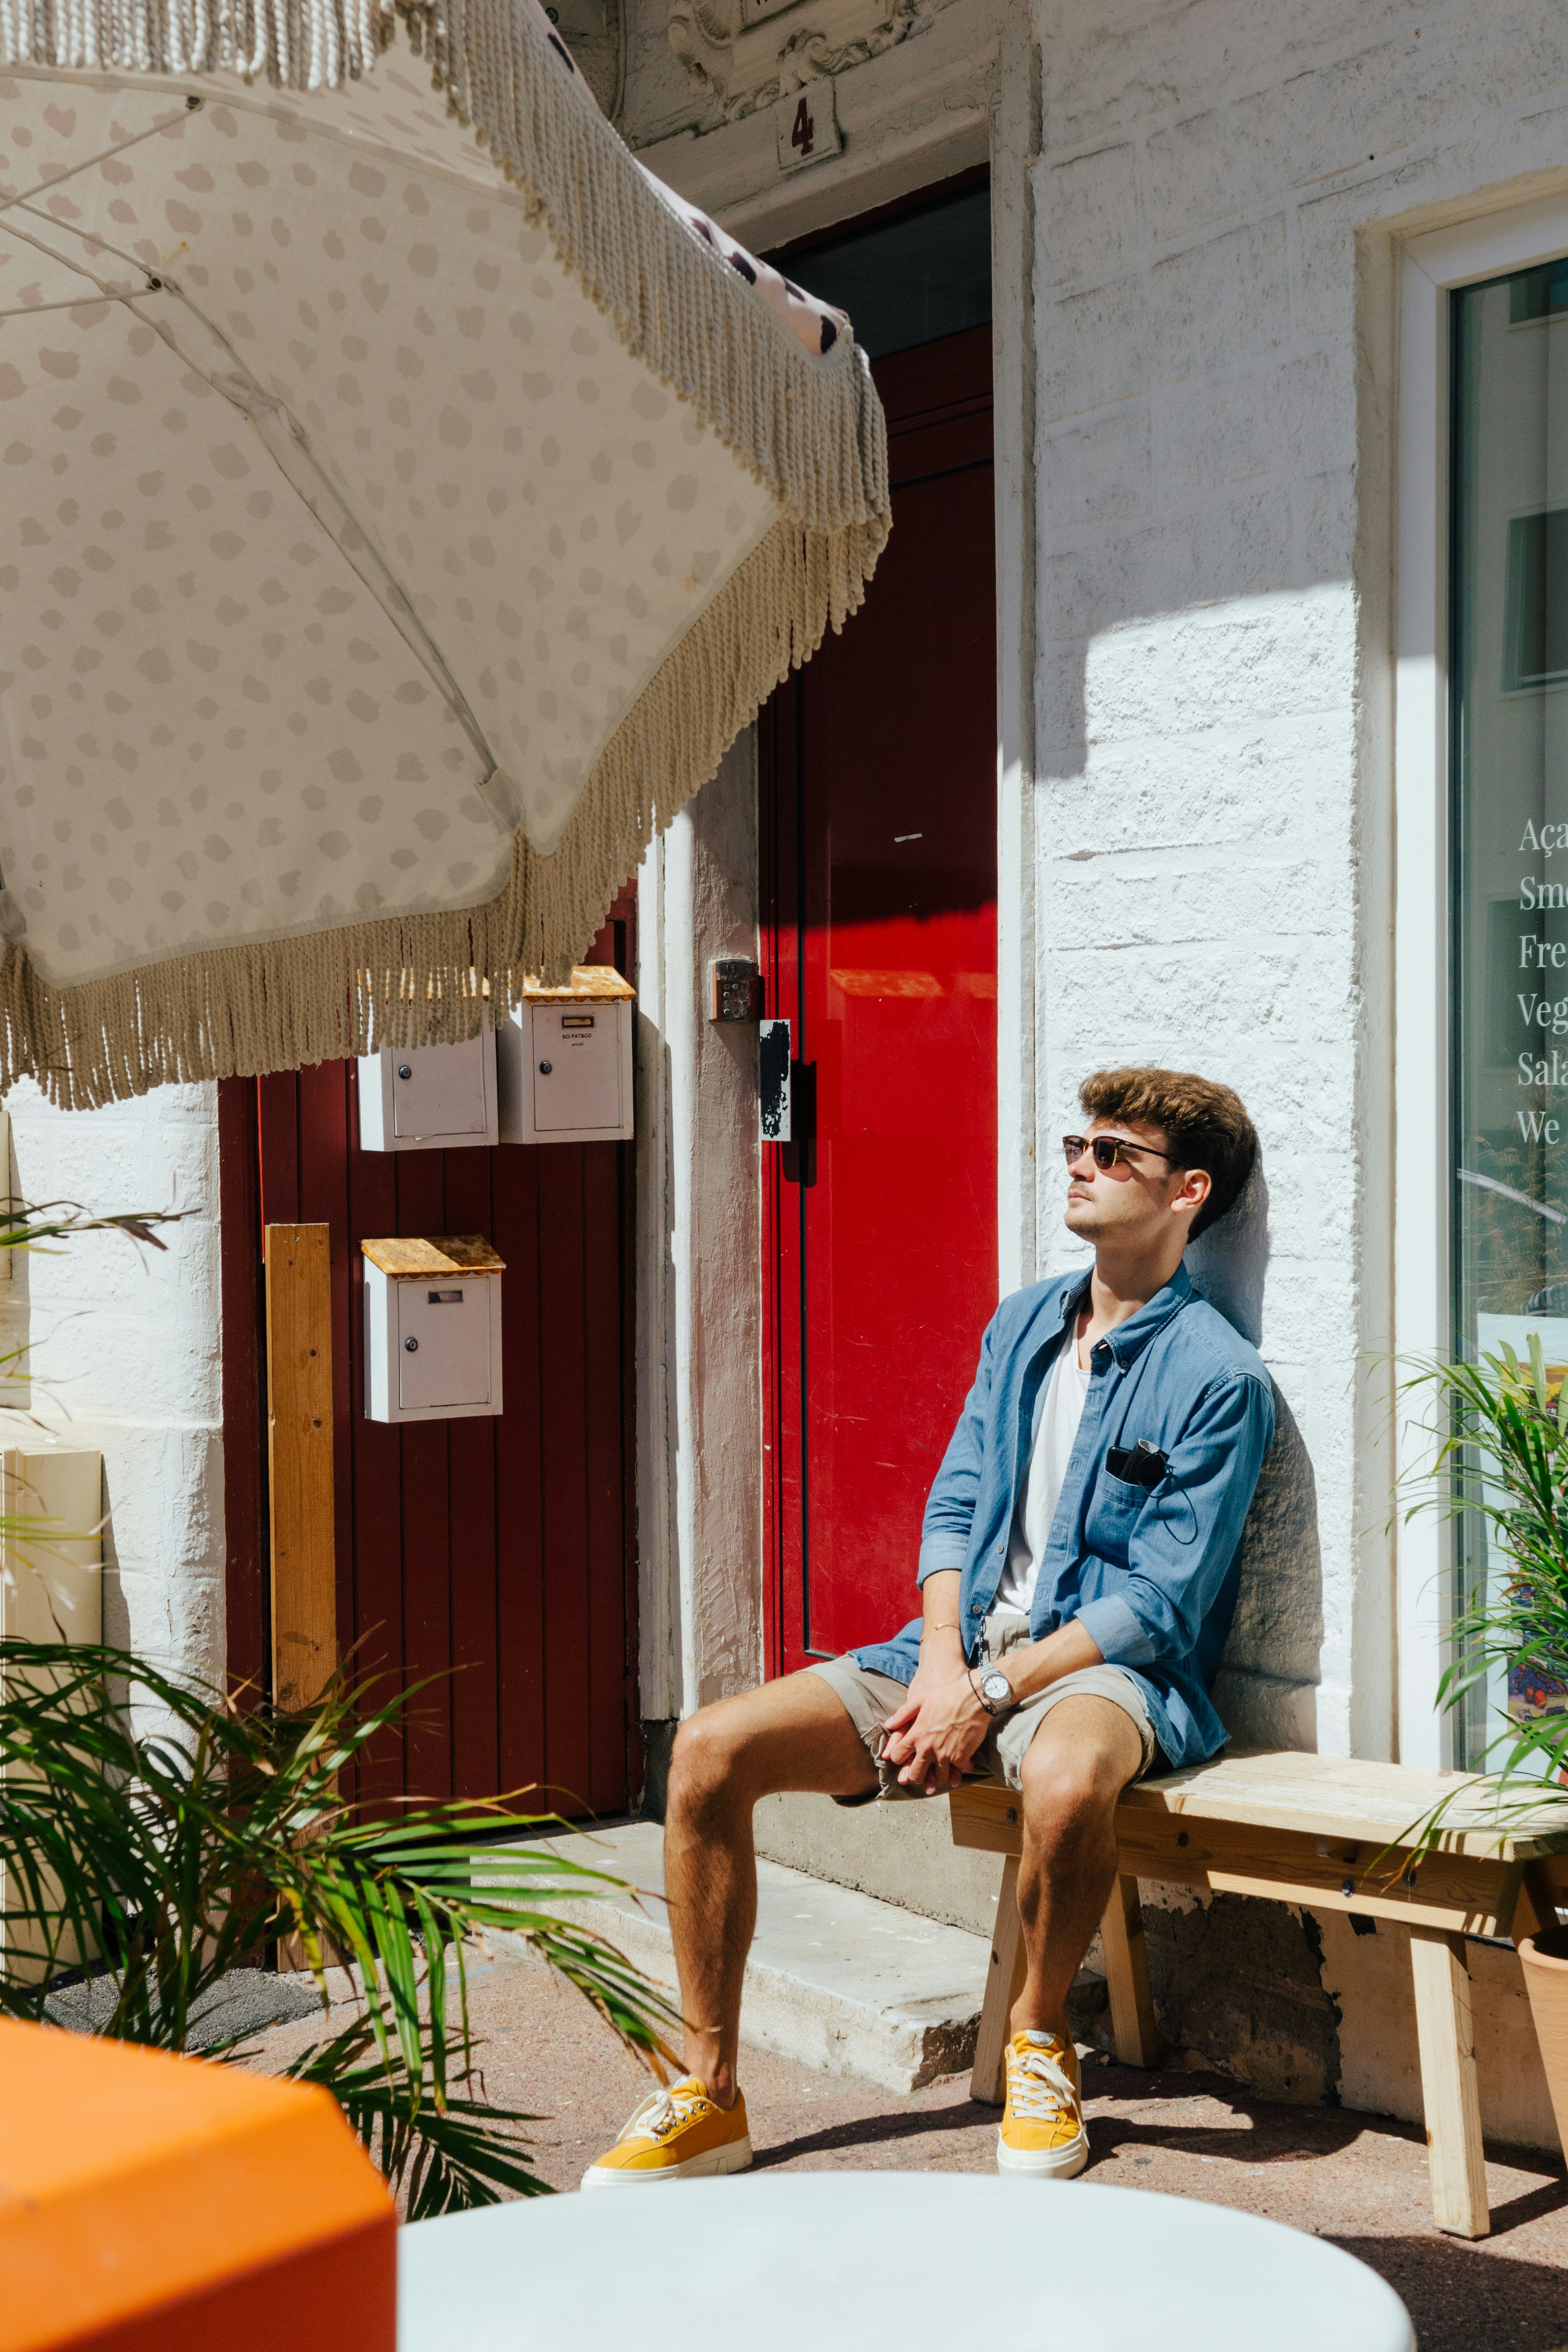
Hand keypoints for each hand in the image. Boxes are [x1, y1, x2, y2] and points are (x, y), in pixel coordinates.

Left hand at [879, 1660, 990, 1794]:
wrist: (972, 1698)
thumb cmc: (946, 1695)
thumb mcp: (920, 1699)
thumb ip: (903, 1714)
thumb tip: (888, 1724)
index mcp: (915, 1735)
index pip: (898, 1756)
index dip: (899, 1758)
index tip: (905, 1758)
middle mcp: (927, 1749)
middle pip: (916, 1775)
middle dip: (917, 1776)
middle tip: (923, 1772)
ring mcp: (945, 1755)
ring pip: (939, 1777)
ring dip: (941, 1774)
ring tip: (944, 1768)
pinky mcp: (962, 1758)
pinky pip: (959, 1771)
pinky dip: (961, 1768)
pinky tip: (963, 1762)